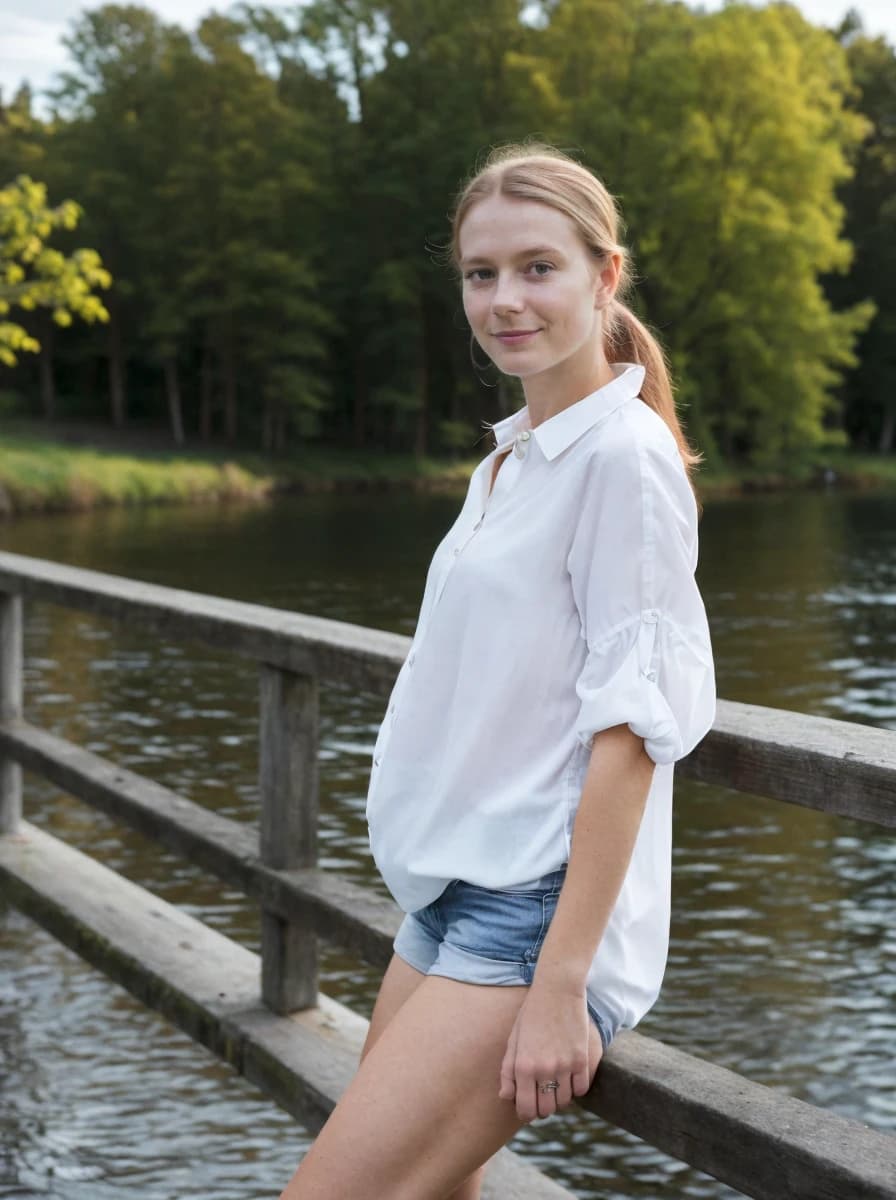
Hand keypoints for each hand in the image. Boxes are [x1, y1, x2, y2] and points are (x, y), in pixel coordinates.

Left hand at [497, 982, 597, 1121]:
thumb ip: (508, 1071)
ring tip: (555, 1086)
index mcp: (523, 1066)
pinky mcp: (582, 1059)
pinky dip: (575, 1089)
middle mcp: (544, 1069)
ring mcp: (565, 1065)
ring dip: (559, 1099)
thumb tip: (506, 1097)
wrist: (557, 990)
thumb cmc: (531, 1014)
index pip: (525, 1108)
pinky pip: (581, 1090)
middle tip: (541, 1099)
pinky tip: (569, 1078)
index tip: (528, 1110)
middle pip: (546, 1110)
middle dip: (542, 1109)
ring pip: (564, 1102)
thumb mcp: (513, 1040)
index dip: (526, 1114)